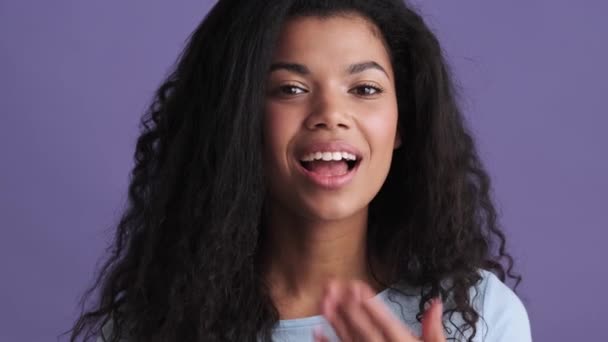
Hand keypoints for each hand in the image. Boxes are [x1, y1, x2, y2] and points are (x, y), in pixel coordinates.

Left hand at [314, 279, 445, 341]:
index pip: (386, 324)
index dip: (370, 304)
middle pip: (363, 330)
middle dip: (347, 307)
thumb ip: (434, 331)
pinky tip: (316, 332)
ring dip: (334, 322)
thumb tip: (435, 304)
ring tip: (323, 302)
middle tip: (333, 287)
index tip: (356, 286)